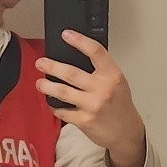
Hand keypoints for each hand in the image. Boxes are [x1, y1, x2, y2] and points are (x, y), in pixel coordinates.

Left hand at [35, 31, 146, 166]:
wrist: (126, 132)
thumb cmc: (120, 105)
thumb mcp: (117, 82)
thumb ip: (101, 70)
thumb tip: (76, 57)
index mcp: (112, 75)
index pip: (95, 52)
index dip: (79, 41)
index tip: (66, 35)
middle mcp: (102, 89)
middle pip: (71, 73)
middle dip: (51, 66)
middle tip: (41, 63)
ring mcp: (92, 105)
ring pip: (63, 91)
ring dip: (47, 86)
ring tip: (40, 83)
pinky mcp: (84, 120)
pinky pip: (63, 111)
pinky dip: (54, 106)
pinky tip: (51, 102)